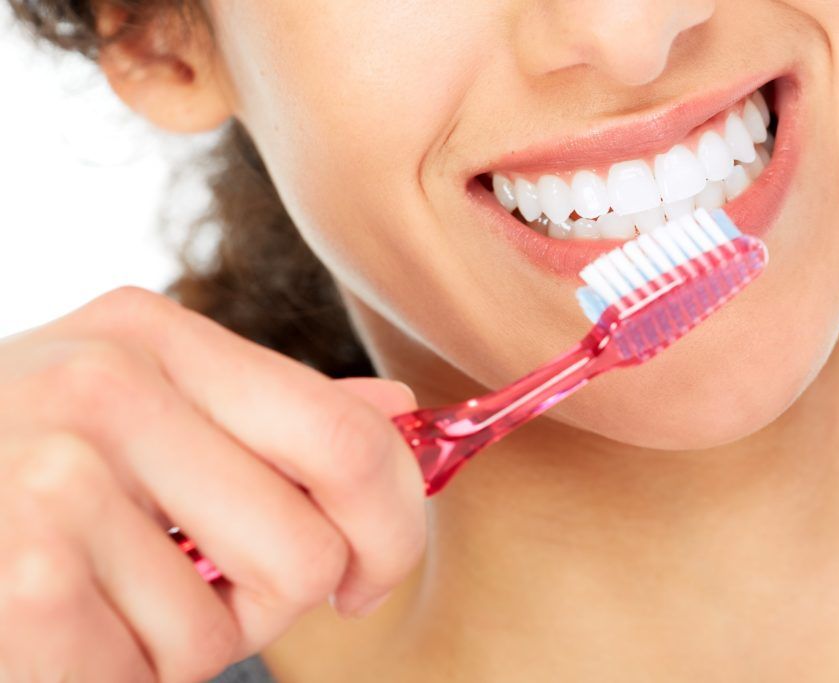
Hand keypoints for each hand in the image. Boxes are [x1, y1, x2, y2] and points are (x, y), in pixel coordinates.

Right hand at [0, 286, 426, 681]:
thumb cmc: (16, 465)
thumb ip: (272, 415)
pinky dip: (115, 674)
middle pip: (309, 549)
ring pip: (226, 627)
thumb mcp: (143, 406)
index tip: (366, 573)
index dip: (391, 526)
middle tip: (210, 591)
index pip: (349, 439)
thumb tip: (397, 410)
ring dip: (181, 644)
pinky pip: (146, 671)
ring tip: (106, 598)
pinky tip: (58, 627)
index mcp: (156, 335)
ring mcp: (53, 475)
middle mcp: (108, 386)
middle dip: (278, 600)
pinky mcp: (21, 575)